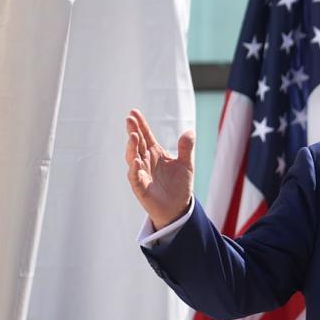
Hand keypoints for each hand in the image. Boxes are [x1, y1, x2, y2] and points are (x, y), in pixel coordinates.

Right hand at [125, 109, 194, 229]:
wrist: (178, 208)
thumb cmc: (179, 185)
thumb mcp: (186, 164)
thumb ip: (186, 148)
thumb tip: (190, 131)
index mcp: (155, 153)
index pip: (146, 135)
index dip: (140, 124)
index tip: (134, 112)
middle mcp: (146, 161)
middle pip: (137, 143)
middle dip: (133, 131)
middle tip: (129, 119)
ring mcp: (141, 173)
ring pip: (133, 158)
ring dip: (132, 147)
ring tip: (134, 136)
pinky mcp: (140, 187)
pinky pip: (135, 177)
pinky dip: (134, 169)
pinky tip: (136, 161)